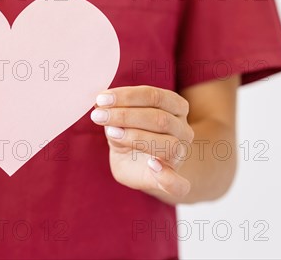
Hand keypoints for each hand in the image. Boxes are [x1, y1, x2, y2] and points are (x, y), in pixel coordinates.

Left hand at [91, 86, 193, 200]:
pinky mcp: (174, 181)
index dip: (128, 96)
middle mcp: (183, 129)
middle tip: (98, 116)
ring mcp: (181, 156)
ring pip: (168, 144)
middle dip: (125, 116)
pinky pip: (180, 184)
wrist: (138, 167)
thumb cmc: (129, 137)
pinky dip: (168, 178)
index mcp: (175, 106)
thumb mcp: (120, 121)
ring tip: (111, 133)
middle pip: (160, 119)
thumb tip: (102, 105)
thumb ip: (116, 114)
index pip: (155, 96)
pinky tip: (153, 166)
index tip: (101, 99)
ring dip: (136, 137)